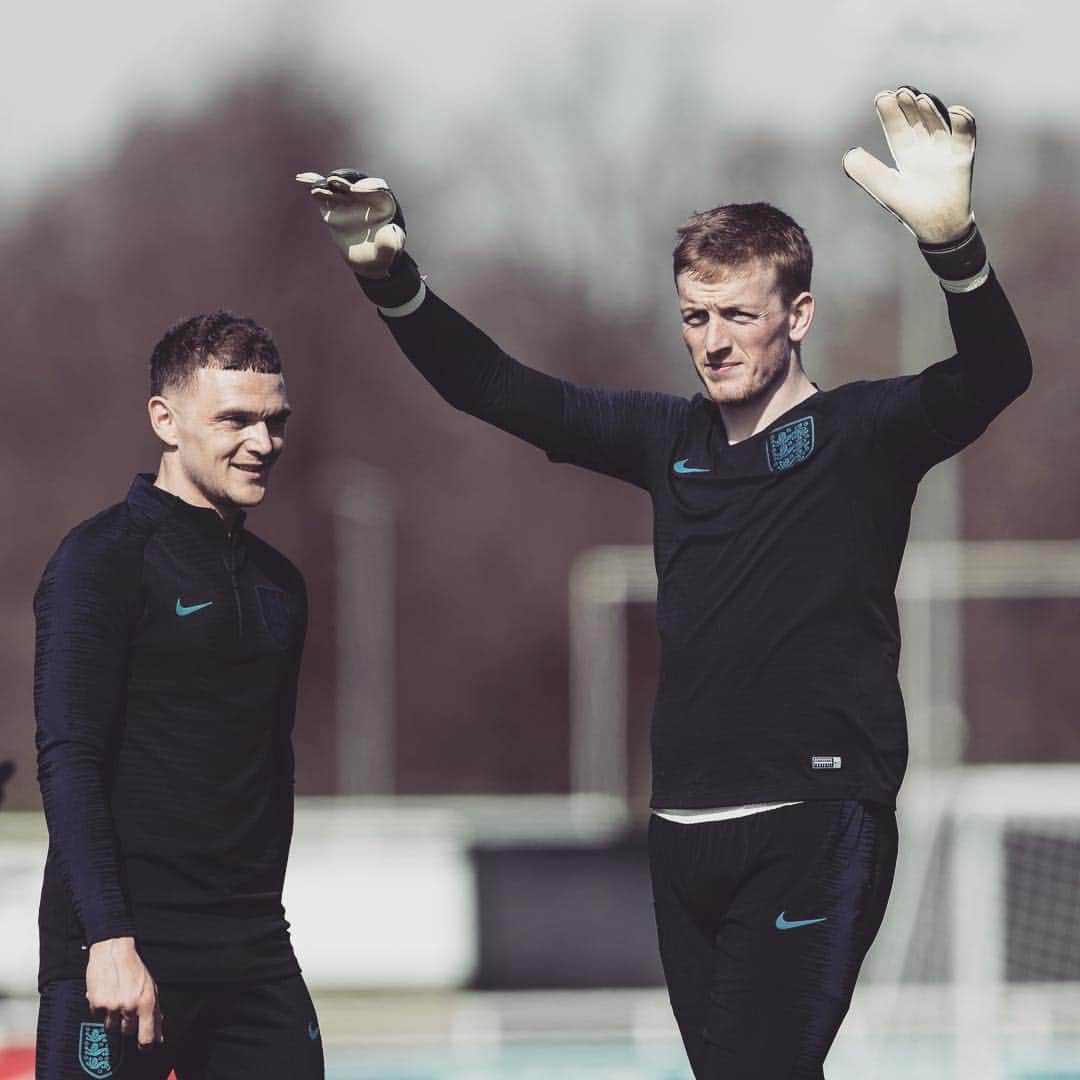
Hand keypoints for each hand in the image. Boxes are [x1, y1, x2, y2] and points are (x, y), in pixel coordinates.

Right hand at [85, 937, 162, 1049]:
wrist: (114, 951)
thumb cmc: (134, 969)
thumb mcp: (151, 988)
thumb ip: (155, 1012)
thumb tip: (159, 1035)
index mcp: (147, 1002)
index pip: (146, 1036)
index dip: (146, 1044)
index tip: (145, 1047)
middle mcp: (130, 1006)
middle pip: (127, 1033)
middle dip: (128, 1025)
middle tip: (127, 1009)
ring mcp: (112, 1006)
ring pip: (111, 1027)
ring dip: (113, 1018)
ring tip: (117, 1000)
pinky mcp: (97, 1003)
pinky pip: (98, 1017)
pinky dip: (101, 1010)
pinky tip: (107, 995)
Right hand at [296, 169, 405, 278]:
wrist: (370, 261)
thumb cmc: (384, 254)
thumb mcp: (390, 252)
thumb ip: (390, 243)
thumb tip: (388, 230)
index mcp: (384, 203)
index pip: (378, 188)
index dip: (367, 186)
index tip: (355, 190)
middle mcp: (366, 197)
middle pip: (355, 183)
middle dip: (344, 182)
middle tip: (335, 182)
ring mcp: (348, 200)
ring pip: (336, 188)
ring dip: (326, 186)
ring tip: (316, 189)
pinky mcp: (333, 205)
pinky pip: (323, 193)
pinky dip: (313, 185)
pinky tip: (301, 179)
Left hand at [843, 86, 975, 243]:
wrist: (938, 228)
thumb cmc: (910, 209)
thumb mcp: (885, 188)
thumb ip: (867, 172)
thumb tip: (849, 154)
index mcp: (906, 153)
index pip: (897, 128)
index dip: (890, 112)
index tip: (882, 97)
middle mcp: (926, 147)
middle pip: (918, 120)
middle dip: (910, 105)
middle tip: (901, 91)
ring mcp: (945, 149)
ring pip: (939, 122)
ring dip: (931, 110)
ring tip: (920, 98)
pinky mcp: (963, 156)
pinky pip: (966, 135)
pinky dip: (963, 122)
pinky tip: (955, 111)